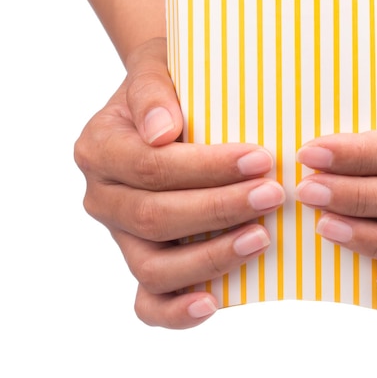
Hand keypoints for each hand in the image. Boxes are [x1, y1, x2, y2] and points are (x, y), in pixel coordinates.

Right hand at [74, 38, 284, 328]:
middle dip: (220, 208)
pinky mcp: (142, 259)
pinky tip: (214, 303)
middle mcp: (103, 195)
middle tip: (274, 194)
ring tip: (262, 238)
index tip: (260, 159)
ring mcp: (120, 234)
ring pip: (153, 265)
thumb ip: (153, 92)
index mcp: (100, 148)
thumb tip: (161, 132)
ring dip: (211, 257)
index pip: (153, 167)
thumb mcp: (158, 67)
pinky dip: (176, 311)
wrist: (164, 102)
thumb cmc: (169, 82)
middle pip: (156, 216)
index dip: (207, 169)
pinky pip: (148, 300)